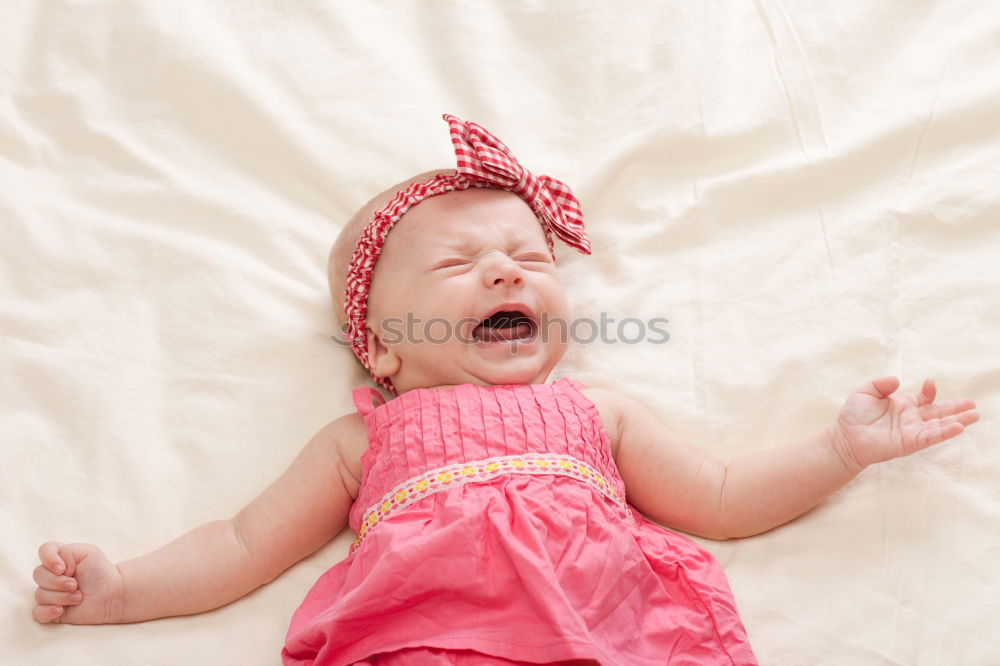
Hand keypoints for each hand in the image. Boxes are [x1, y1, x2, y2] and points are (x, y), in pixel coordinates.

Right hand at [32, 542, 124, 624]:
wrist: (111, 594)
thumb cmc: (100, 572)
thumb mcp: (88, 552)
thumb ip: (67, 551)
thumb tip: (54, 568)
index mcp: (60, 558)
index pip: (44, 551)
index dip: (49, 559)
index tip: (62, 568)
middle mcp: (52, 575)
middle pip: (38, 574)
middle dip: (58, 582)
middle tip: (76, 585)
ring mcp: (50, 592)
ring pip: (39, 594)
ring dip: (61, 597)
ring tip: (78, 597)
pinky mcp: (51, 610)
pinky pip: (38, 612)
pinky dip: (47, 612)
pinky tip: (61, 611)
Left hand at [831, 376, 978, 471]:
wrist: (845, 437)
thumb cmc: (853, 416)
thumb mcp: (865, 392)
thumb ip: (880, 384)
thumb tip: (897, 380)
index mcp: (903, 405)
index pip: (925, 398)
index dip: (930, 390)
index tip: (930, 383)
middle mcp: (911, 418)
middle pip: (939, 412)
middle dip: (956, 408)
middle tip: (973, 404)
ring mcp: (912, 431)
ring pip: (939, 425)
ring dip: (957, 421)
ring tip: (974, 415)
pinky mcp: (910, 443)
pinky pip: (931, 437)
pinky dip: (944, 432)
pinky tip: (958, 427)